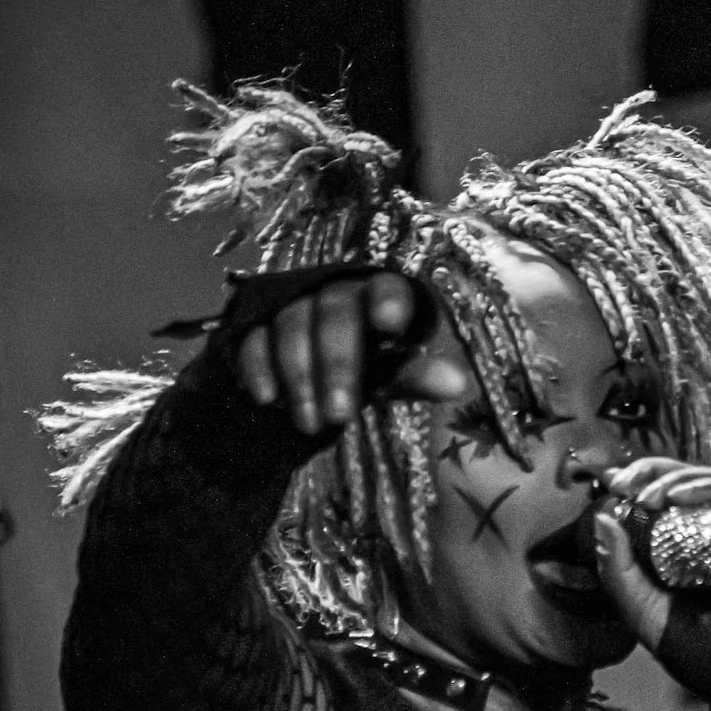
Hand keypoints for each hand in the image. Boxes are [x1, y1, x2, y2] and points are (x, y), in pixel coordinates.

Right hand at [233, 271, 465, 435]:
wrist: (297, 386)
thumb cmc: (359, 374)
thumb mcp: (389, 377)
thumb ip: (415, 376)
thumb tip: (457, 384)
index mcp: (376, 297)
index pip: (385, 286)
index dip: (387, 299)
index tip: (389, 323)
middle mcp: (333, 292)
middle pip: (335, 311)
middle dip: (338, 364)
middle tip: (341, 414)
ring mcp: (291, 306)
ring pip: (292, 324)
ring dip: (301, 376)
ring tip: (311, 424)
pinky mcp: (253, 326)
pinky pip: (253, 339)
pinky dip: (259, 368)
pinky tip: (267, 399)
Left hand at [594, 455, 710, 710]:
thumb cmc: (708, 657)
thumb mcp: (647, 616)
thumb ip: (619, 575)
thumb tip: (602, 520)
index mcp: (679, 549)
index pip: (659, 499)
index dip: (637, 482)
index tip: (614, 483)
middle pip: (684, 479)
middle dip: (652, 472)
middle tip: (628, 483)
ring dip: (678, 478)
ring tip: (653, 496)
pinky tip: (685, 498)